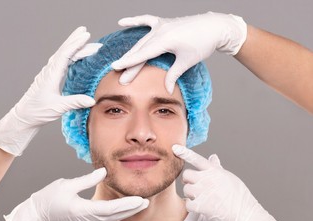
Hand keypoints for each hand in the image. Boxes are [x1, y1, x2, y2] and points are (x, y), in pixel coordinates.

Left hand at [0, 26, 101, 155]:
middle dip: (75, 41)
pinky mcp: (49, 77)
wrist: (25, 116)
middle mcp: (49, 71)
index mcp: (51, 75)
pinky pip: (60, 62)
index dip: (75, 44)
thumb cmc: (38, 111)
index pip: (65, 55)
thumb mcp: (58, 107)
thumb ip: (75, 102)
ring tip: (82, 39)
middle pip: (63, 51)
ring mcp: (49, 73)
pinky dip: (69, 55)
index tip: (85, 36)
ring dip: (72, 46)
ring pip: (62, 55)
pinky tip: (74, 55)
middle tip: (86, 32)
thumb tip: (92, 100)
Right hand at [5, 168, 148, 220]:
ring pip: (112, 219)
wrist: (38, 214)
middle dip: (131, 209)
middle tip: (146, 201)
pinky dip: (119, 214)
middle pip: (114, 216)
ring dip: (127, 212)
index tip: (139, 199)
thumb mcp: (67, 185)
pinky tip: (126, 209)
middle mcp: (87, 219)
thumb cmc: (49, 198)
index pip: (109, 209)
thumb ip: (87, 180)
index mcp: (82, 210)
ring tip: (140, 204)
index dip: (126, 204)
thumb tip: (104, 171)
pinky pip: (107, 220)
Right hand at [112, 12, 246, 93]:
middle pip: (140, 50)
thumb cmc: (202, 44)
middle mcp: (161, 30)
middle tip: (121, 78)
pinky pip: (146, 20)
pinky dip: (134, 21)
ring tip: (121, 63)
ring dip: (131, 52)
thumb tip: (166, 90)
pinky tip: (122, 22)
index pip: (143, 54)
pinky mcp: (164, 22)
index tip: (116, 69)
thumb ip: (173, 75)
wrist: (214, 27)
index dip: (129, 63)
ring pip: (141, 40)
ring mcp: (161, 25)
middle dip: (129, 64)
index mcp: (166, 40)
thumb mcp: (187, 61)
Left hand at [172, 144, 288, 220]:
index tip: (174, 148)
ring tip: (202, 198)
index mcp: (214, 171)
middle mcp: (208, 179)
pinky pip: (188, 204)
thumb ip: (217, 168)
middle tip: (195, 187)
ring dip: (190, 195)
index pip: (197, 159)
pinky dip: (192, 207)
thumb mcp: (229, 177)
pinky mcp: (202, 206)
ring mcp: (204, 192)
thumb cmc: (239, 196)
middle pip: (186, 175)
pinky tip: (201, 207)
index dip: (185, 153)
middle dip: (188, 181)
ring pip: (186, 190)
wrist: (246, 214)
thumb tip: (213, 156)